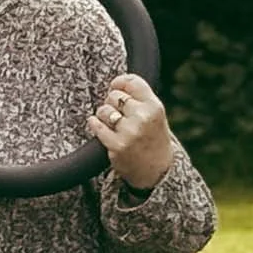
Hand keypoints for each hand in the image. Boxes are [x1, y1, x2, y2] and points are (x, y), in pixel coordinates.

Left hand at [91, 72, 175, 188]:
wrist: (157, 170)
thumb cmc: (153, 138)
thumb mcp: (155, 115)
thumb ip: (139, 98)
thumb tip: (115, 82)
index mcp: (154, 107)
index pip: (132, 81)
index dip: (119, 81)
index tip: (114, 86)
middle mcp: (143, 117)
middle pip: (114, 95)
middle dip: (112, 102)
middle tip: (117, 113)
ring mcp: (130, 132)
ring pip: (104, 110)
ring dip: (103, 115)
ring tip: (112, 123)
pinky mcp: (116, 145)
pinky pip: (96, 125)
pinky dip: (95, 124)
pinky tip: (99, 126)